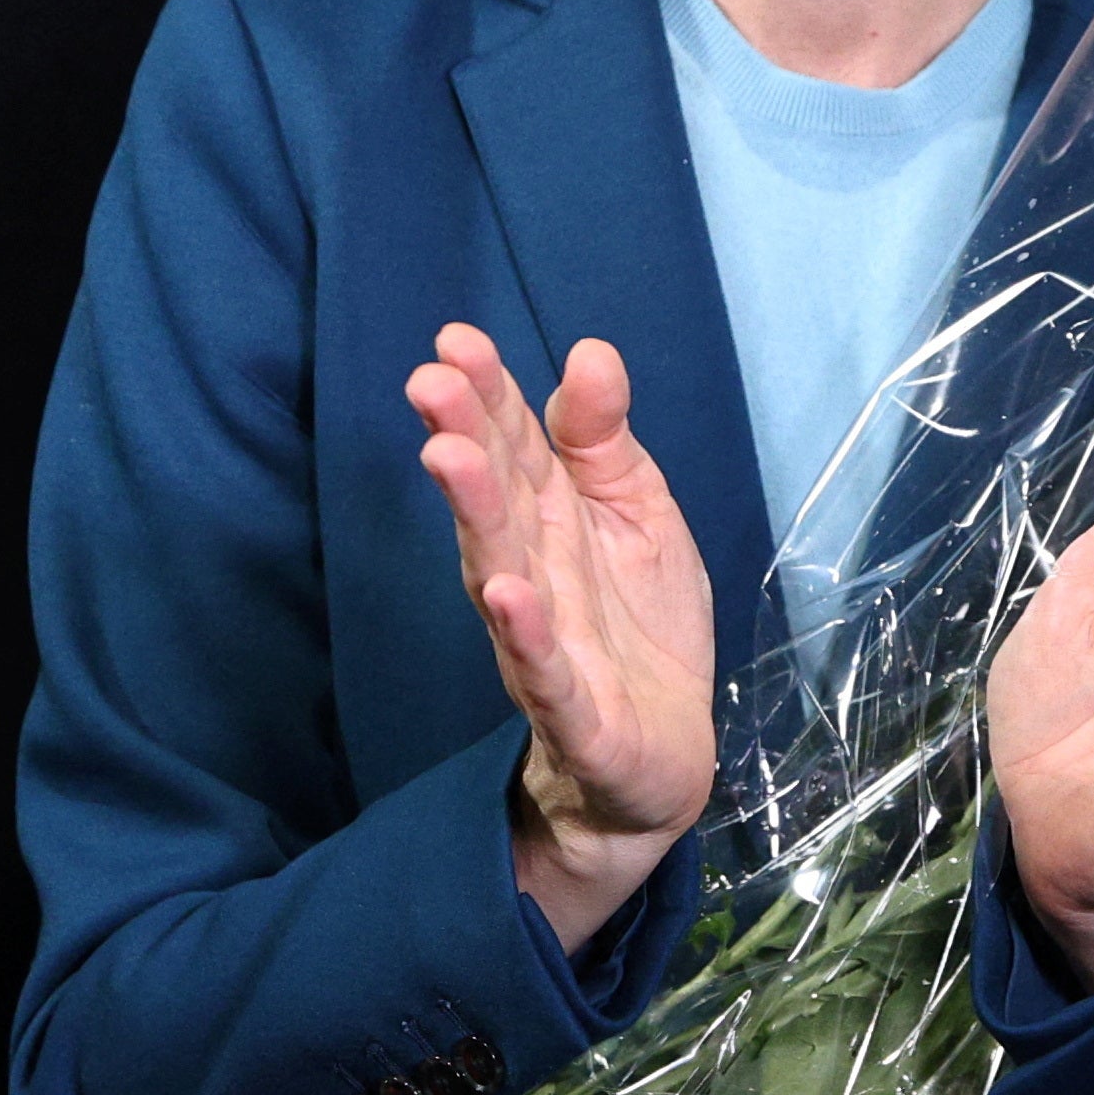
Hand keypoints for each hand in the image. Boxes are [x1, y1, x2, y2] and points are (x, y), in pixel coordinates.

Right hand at [410, 329, 714, 953]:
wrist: (664, 754)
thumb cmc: (639, 623)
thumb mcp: (638, 511)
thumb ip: (605, 440)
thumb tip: (589, 352)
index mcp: (550, 519)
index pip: (512, 447)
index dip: (486, 394)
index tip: (455, 340)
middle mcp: (532, 572)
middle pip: (495, 501)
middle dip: (464, 439)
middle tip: (428, 382)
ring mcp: (545, 642)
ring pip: (501, 573)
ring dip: (476, 518)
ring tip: (450, 458)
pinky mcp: (574, 710)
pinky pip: (545, 670)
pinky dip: (525, 634)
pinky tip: (507, 593)